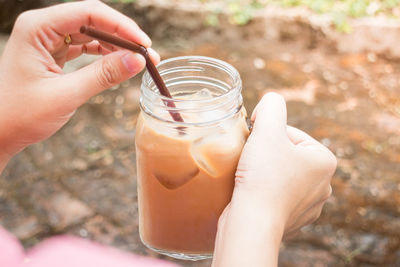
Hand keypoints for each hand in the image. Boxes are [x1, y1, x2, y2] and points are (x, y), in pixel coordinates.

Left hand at [0, 0, 158, 161]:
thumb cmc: (20, 114)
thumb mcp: (66, 94)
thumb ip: (103, 75)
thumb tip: (137, 61)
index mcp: (37, 28)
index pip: (88, 13)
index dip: (121, 26)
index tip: (144, 44)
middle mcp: (42, 28)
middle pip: (92, 20)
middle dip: (122, 36)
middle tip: (147, 54)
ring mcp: (48, 40)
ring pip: (92, 33)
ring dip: (116, 46)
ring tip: (138, 60)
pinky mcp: (54, 53)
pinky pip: (85, 47)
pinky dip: (104, 54)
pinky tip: (119, 63)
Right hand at [213, 93, 335, 266]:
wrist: (252, 223)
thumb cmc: (262, 176)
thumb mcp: (267, 129)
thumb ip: (272, 105)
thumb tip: (270, 103)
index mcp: (325, 161)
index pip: (290, 134)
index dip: (266, 134)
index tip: (254, 145)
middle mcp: (322, 185)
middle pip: (285, 155)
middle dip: (266, 153)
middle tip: (250, 160)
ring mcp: (308, 206)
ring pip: (279, 175)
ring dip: (263, 172)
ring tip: (249, 177)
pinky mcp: (291, 220)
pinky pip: (274, 195)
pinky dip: (262, 191)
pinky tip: (252, 193)